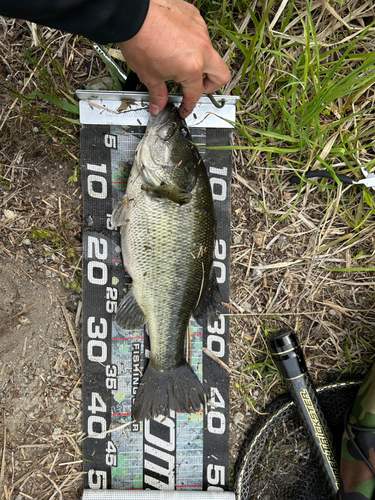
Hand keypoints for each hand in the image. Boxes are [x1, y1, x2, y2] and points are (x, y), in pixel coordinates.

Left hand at [118, 0, 229, 117]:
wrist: (132, 14)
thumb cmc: (140, 41)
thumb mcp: (150, 76)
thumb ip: (158, 94)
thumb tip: (158, 106)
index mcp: (192, 68)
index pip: (196, 94)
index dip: (189, 105)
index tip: (185, 108)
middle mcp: (201, 48)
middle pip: (221, 75)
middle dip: (211, 86)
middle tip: (198, 88)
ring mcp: (200, 30)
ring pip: (209, 52)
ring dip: (200, 61)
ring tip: (181, 62)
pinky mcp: (194, 16)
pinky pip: (199, 33)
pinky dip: (191, 42)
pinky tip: (175, 43)